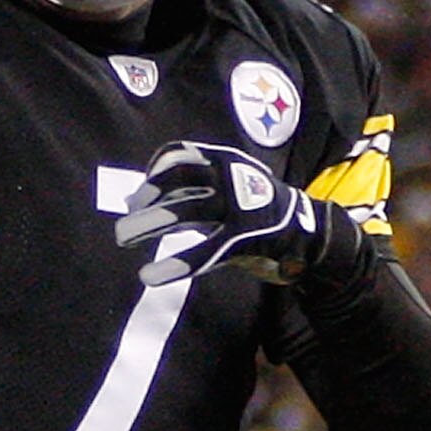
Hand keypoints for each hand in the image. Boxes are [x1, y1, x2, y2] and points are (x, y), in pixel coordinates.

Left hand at [115, 138, 354, 287]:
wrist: (309, 233)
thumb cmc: (260, 214)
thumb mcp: (228, 191)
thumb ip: (194, 192)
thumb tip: (143, 201)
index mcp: (226, 161)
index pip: (180, 155)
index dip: (154, 174)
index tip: (138, 197)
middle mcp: (231, 177)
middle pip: (177, 182)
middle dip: (144, 202)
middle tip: (122, 226)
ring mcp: (239, 205)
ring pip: (184, 210)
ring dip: (148, 223)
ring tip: (122, 239)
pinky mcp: (245, 238)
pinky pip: (202, 252)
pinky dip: (174, 265)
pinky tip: (151, 276)